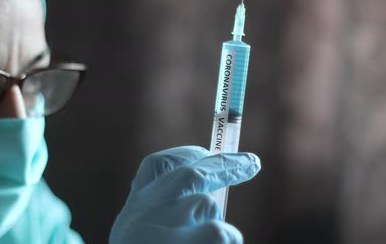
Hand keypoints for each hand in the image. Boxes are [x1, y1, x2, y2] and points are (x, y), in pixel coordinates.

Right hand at [109, 146, 260, 243]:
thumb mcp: (146, 239)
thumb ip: (167, 214)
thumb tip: (211, 187)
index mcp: (133, 216)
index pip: (155, 168)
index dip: (184, 155)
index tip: (206, 151)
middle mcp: (142, 221)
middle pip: (190, 177)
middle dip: (225, 166)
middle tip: (252, 163)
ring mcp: (163, 238)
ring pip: (209, 210)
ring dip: (221, 229)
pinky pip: (223, 235)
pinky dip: (227, 243)